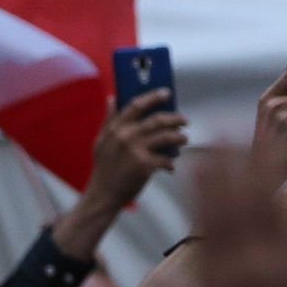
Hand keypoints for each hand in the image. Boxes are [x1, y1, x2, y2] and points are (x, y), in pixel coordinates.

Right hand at [87, 89, 188, 210]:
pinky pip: (166, 158)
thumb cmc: (104, 167)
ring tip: (184, 138)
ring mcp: (136, 150)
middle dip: (175, 118)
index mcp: (115, 128)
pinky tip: (170, 165)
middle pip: (158, 119)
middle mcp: (126, 136)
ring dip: (180, 137)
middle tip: (184, 120)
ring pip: (167, 136)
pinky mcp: (145, 165)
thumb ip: (108, 119)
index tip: (166, 92)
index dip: (152, 96)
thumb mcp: (101, 140)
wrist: (103, 194)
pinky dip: (171, 162)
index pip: (136, 105)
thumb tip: (112, 98)